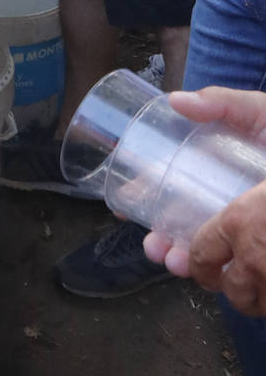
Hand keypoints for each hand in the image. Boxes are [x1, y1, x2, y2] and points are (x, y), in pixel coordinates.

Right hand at [144, 88, 265, 315]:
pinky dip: (211, 273)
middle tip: (154, 247)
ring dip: (181, 258)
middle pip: (181, 222)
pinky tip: (206, 275)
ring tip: (175, 262)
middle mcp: (224, 201)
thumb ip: (221, 103)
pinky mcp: (258, 251)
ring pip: (202, 251)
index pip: (171, 181)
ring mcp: (243, 229)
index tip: (123, 203)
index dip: (144, 191)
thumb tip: (174, 101)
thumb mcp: (260, 114)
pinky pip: (232, 269)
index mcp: (215, 167)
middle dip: (160, 237)